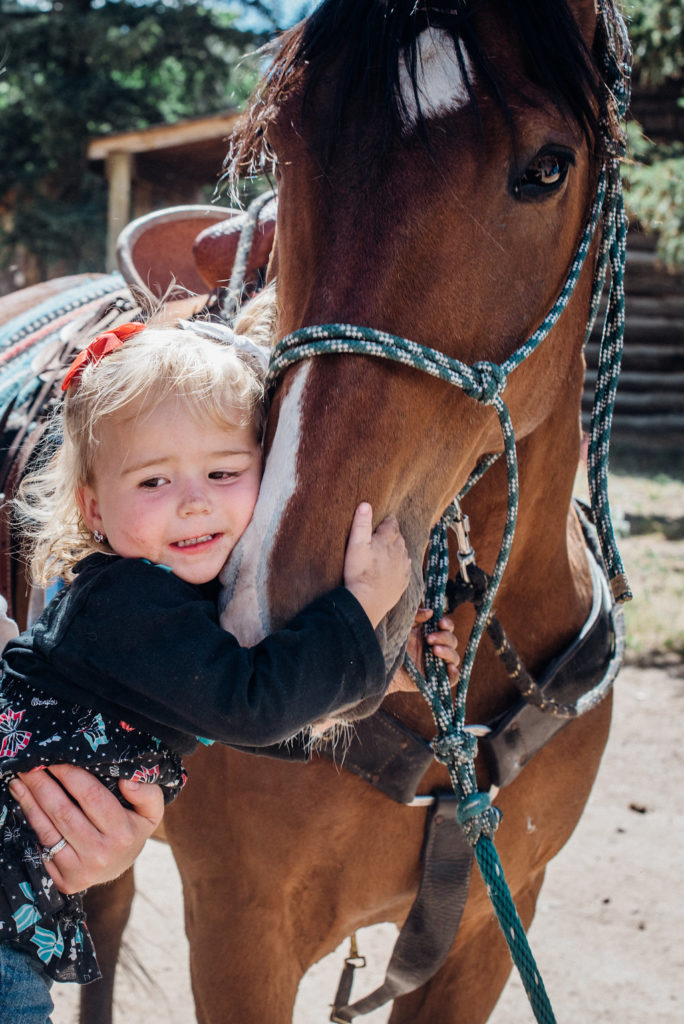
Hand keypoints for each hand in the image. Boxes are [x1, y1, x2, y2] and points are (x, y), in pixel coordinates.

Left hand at [8, 765, 163, 894]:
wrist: (119, 867)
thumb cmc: (132, 829)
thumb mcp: (151, 811)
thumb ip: (147, 793)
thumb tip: (127, 780)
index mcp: (123, 833)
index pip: (92, 797)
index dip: (71, 775)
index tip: (56, 759)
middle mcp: (101, 854)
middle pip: (64, 812)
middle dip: (43, 784)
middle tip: (31, 764)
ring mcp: (81, 870)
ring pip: (48, 830)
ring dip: (30, 801)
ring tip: (20, 780)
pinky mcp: (65, 880)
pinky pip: (42, 848)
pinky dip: (30, 823)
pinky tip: (24, 802)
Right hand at [343, 503, 410, 627]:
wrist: (367, 600)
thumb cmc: (359, 572)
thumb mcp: (356, 544)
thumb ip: (361, 524)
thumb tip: (365, 504)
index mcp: (387, 541)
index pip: (391, 525)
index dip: (389, 520)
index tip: (388, 518)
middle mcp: (398, 552)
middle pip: (399, 538)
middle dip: (394, 534)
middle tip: (389, 531)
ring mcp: (402, 568)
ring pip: (404, 553)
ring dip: (399, 548)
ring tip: (394, 547)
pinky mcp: (402, 583)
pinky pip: (406, 570)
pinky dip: (404, 565)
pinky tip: (402, 565)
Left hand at [388, 608, 459, 692]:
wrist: (380, 666)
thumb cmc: (390, 645)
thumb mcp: (402, 627)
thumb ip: (415, 617)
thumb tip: (430, 612)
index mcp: (429, 635)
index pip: (447, 628)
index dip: (447, 624)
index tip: (440, 623)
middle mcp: (435, 649)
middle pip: (452, 641)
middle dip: (444, 638)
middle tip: (428, 639)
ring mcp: (436, 665)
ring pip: (454, 658)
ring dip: (448, 652)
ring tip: (434, 650)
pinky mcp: (434, 680)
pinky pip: (452, 679)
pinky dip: (455, 674)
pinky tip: (449, 668)